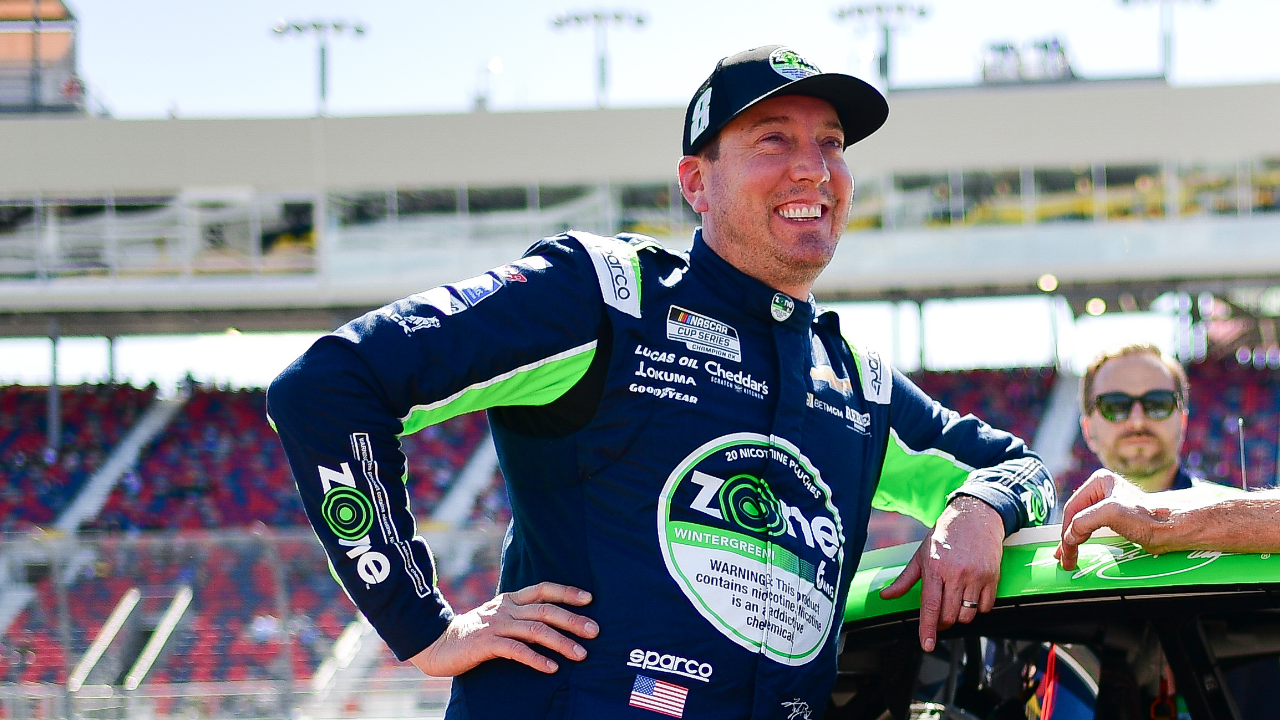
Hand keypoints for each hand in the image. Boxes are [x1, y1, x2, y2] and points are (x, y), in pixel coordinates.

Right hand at [409, 582, 598, 676]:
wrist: (438, 644)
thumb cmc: (474, 634)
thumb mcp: (499, 619)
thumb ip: (521, 618)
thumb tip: (553, 624)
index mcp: (510, 599)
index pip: (543, 589)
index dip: (567, 592)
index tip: (589, 599)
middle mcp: (506, 609)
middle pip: (545, 610)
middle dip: (572, 620)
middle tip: (594, 631)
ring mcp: (496, 625)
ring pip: (535, 630)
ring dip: (561, 642)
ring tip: (580, 654)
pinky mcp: (486, 644)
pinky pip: (517, 651)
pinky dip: (537, 659)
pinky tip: (552, 668)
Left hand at [879, 495, 1003, 651]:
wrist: (974, 518)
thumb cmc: (944, 536)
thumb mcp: (920, 555)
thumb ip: (904, 580)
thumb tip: (885, 596)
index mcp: (934, 568)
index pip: (930, 606)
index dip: (927, 628)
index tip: (927, 645)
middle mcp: (955, 573)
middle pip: (949, 615)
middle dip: (942, 622)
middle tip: (940, 615)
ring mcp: (976, 576)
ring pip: (967, 614)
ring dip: (960, 616)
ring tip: (955, 601)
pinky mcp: (992, 577)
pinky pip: (985, 607)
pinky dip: (977, 608)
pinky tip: (971, 596)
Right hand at [1055, 470, 1171, 568]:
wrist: (1173, 529)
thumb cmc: (1149, 517)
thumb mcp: (1111, 513)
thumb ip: (1084, 522)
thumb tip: (1068, 536)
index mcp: (1099, 482)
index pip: (1072, 509)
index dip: (1066, 531)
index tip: (1065, 550)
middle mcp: (1102, 491)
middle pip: (1075, 517)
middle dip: (1067, 538)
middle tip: (1064, 557)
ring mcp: (1108, 505)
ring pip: (1082, 524)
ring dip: (1073, 541)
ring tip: (1068, 557)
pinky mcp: (1116, 519)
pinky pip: (1092, 530)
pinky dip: (1084, 541)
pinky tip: (1081, 548)